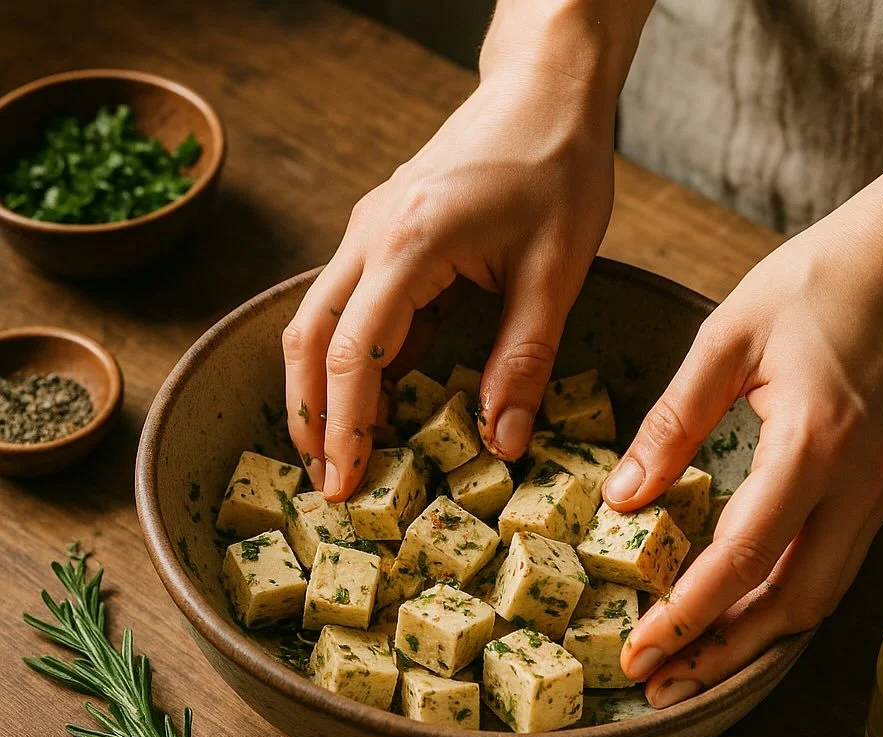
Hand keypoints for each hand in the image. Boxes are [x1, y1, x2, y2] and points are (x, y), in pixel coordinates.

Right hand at [282, 66, 614, 497]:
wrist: (545, 88)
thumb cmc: (557, 167)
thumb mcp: (554, 274)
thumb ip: (523, 362)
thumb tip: (504, 442)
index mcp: (407, 245)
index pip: (352, 356)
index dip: (344, 429)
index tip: (346, 484)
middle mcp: (369, 236)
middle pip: (307, 340)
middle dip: (310, 418)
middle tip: (327, 481)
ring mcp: (368, 230)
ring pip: (315, 321)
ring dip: (320, 390)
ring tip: (340, 451)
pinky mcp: (382, 233)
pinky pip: (350, 304)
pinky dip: (352, 357)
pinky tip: (379, 397)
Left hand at [606, 200, 882, 705]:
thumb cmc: (822, 278)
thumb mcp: (726, 337)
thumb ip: (672, 423)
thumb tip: (624, 495)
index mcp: (813, 444)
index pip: (744, 558)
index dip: (689, 615)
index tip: (641, 652)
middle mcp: (858, 483)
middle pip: (792, 605)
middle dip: (725, 654)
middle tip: (663, 683)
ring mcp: (882, 489)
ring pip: (820, 595)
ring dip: (757, 638)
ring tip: (697, 662)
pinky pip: (834, 564)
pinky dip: (786, 599)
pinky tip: (745, 605)